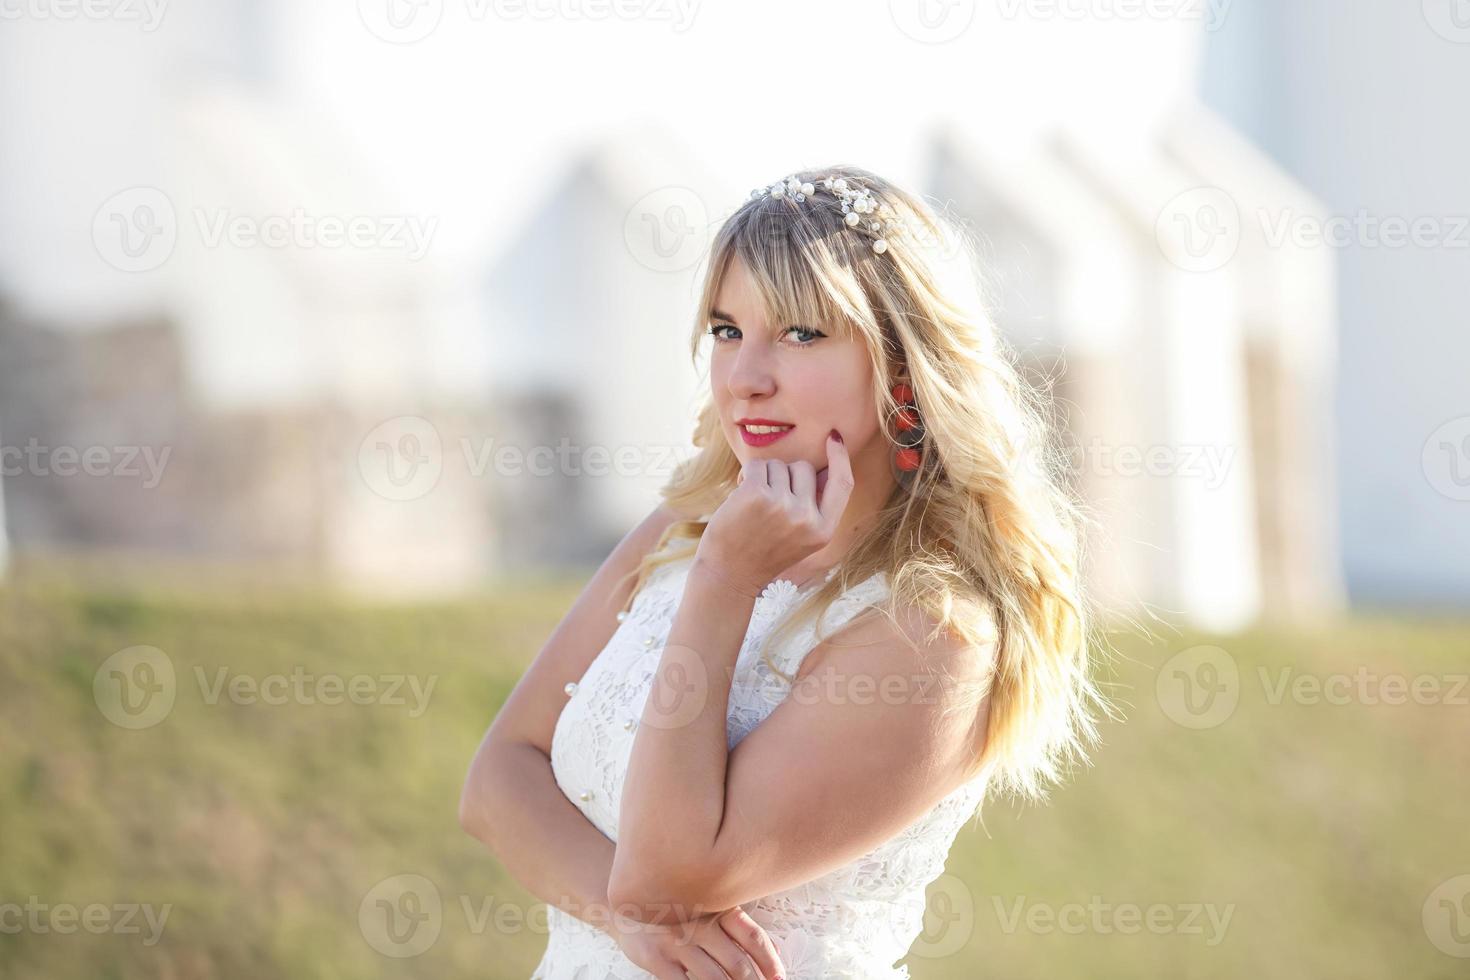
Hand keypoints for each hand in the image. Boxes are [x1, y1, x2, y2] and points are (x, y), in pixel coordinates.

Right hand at [611, 903, 786, 979]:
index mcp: (717, 907)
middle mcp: (699, 922)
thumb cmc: (677, 910)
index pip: (752, 937)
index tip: (779, 979)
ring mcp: (677, 942)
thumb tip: (775, 951)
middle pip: (737, 963)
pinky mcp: (657, 959)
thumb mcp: (708, 907)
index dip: (770, 961)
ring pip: (714, 979)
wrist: (626, 904)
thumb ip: (737, 926)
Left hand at [697, 429, 853, 597]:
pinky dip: (746, 475)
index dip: (841, 457)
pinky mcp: (757, 495)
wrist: (728, 575)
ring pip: (779, 465)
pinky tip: (740, 496)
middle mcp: (807, 518)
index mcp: (823, 530)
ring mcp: (782, 506)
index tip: (834, 438)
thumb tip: (821, 466)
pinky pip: (757, 466)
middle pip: (804, 468)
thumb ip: (815, 506)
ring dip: (763, 477)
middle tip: (769, 501)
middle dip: (785, 475)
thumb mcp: (801, 538)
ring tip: (753, 505)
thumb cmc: (761, 552)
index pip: (843, 484)